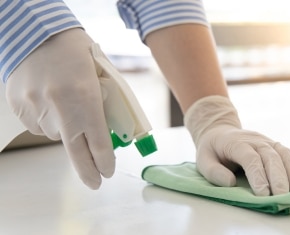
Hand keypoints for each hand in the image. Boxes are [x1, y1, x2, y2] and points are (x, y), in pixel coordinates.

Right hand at [5, 28, 114, 188]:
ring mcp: (35, 108)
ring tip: (65, 103)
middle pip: (75, 152)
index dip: (104, 161)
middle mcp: (58, 107)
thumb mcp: (101, 73)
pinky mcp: (19, 107)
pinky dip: (48, 120)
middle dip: (87, 171)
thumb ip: (106, 102)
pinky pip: (38, 125)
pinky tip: (50, 100)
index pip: (98, 142)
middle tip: (95, 182)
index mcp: (85, 97)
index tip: (107, 172)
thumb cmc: (75, 50)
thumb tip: (110, 129)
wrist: (36, 31)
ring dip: (65, 130)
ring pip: (55, 135)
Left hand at [184, 96, 289, 195]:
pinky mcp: (274, 145)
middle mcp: (254, 139)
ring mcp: (266, 141)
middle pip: (270, 156)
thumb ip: (214, 172)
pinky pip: (288, 155)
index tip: (263, 194)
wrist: (220, 131)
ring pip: (283, 154)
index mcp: (236, 142)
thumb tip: (231, 183)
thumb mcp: (203, 160)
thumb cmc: (212, 149)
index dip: (258, 176)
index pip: (250, 158)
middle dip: (278, 178)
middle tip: (282, 197)